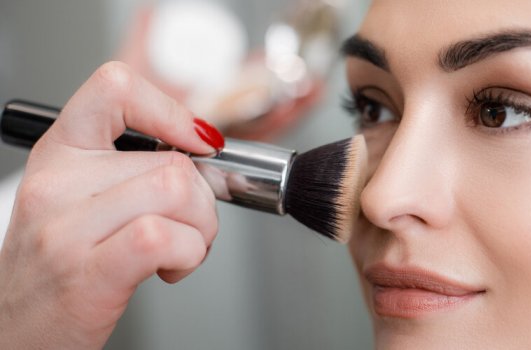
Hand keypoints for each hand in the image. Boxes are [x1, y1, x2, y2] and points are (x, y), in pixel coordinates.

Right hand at [0, 62, 220, 348]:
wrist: (17, 333)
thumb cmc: (60, 269)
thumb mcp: (81, 200)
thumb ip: (132, 168)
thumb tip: (202, 149)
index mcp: (59, 154)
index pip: (115, 87)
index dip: (171, 110)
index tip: (197, 141)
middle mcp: (57, 184)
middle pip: (173, 161)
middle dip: (204, 201)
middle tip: (189, 227)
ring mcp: (67, 228)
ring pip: (178, 191)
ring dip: (202, 228)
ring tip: (181, 249)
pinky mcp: (88, 273)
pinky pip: (166, 236)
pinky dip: (191, 254)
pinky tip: (171, 268)